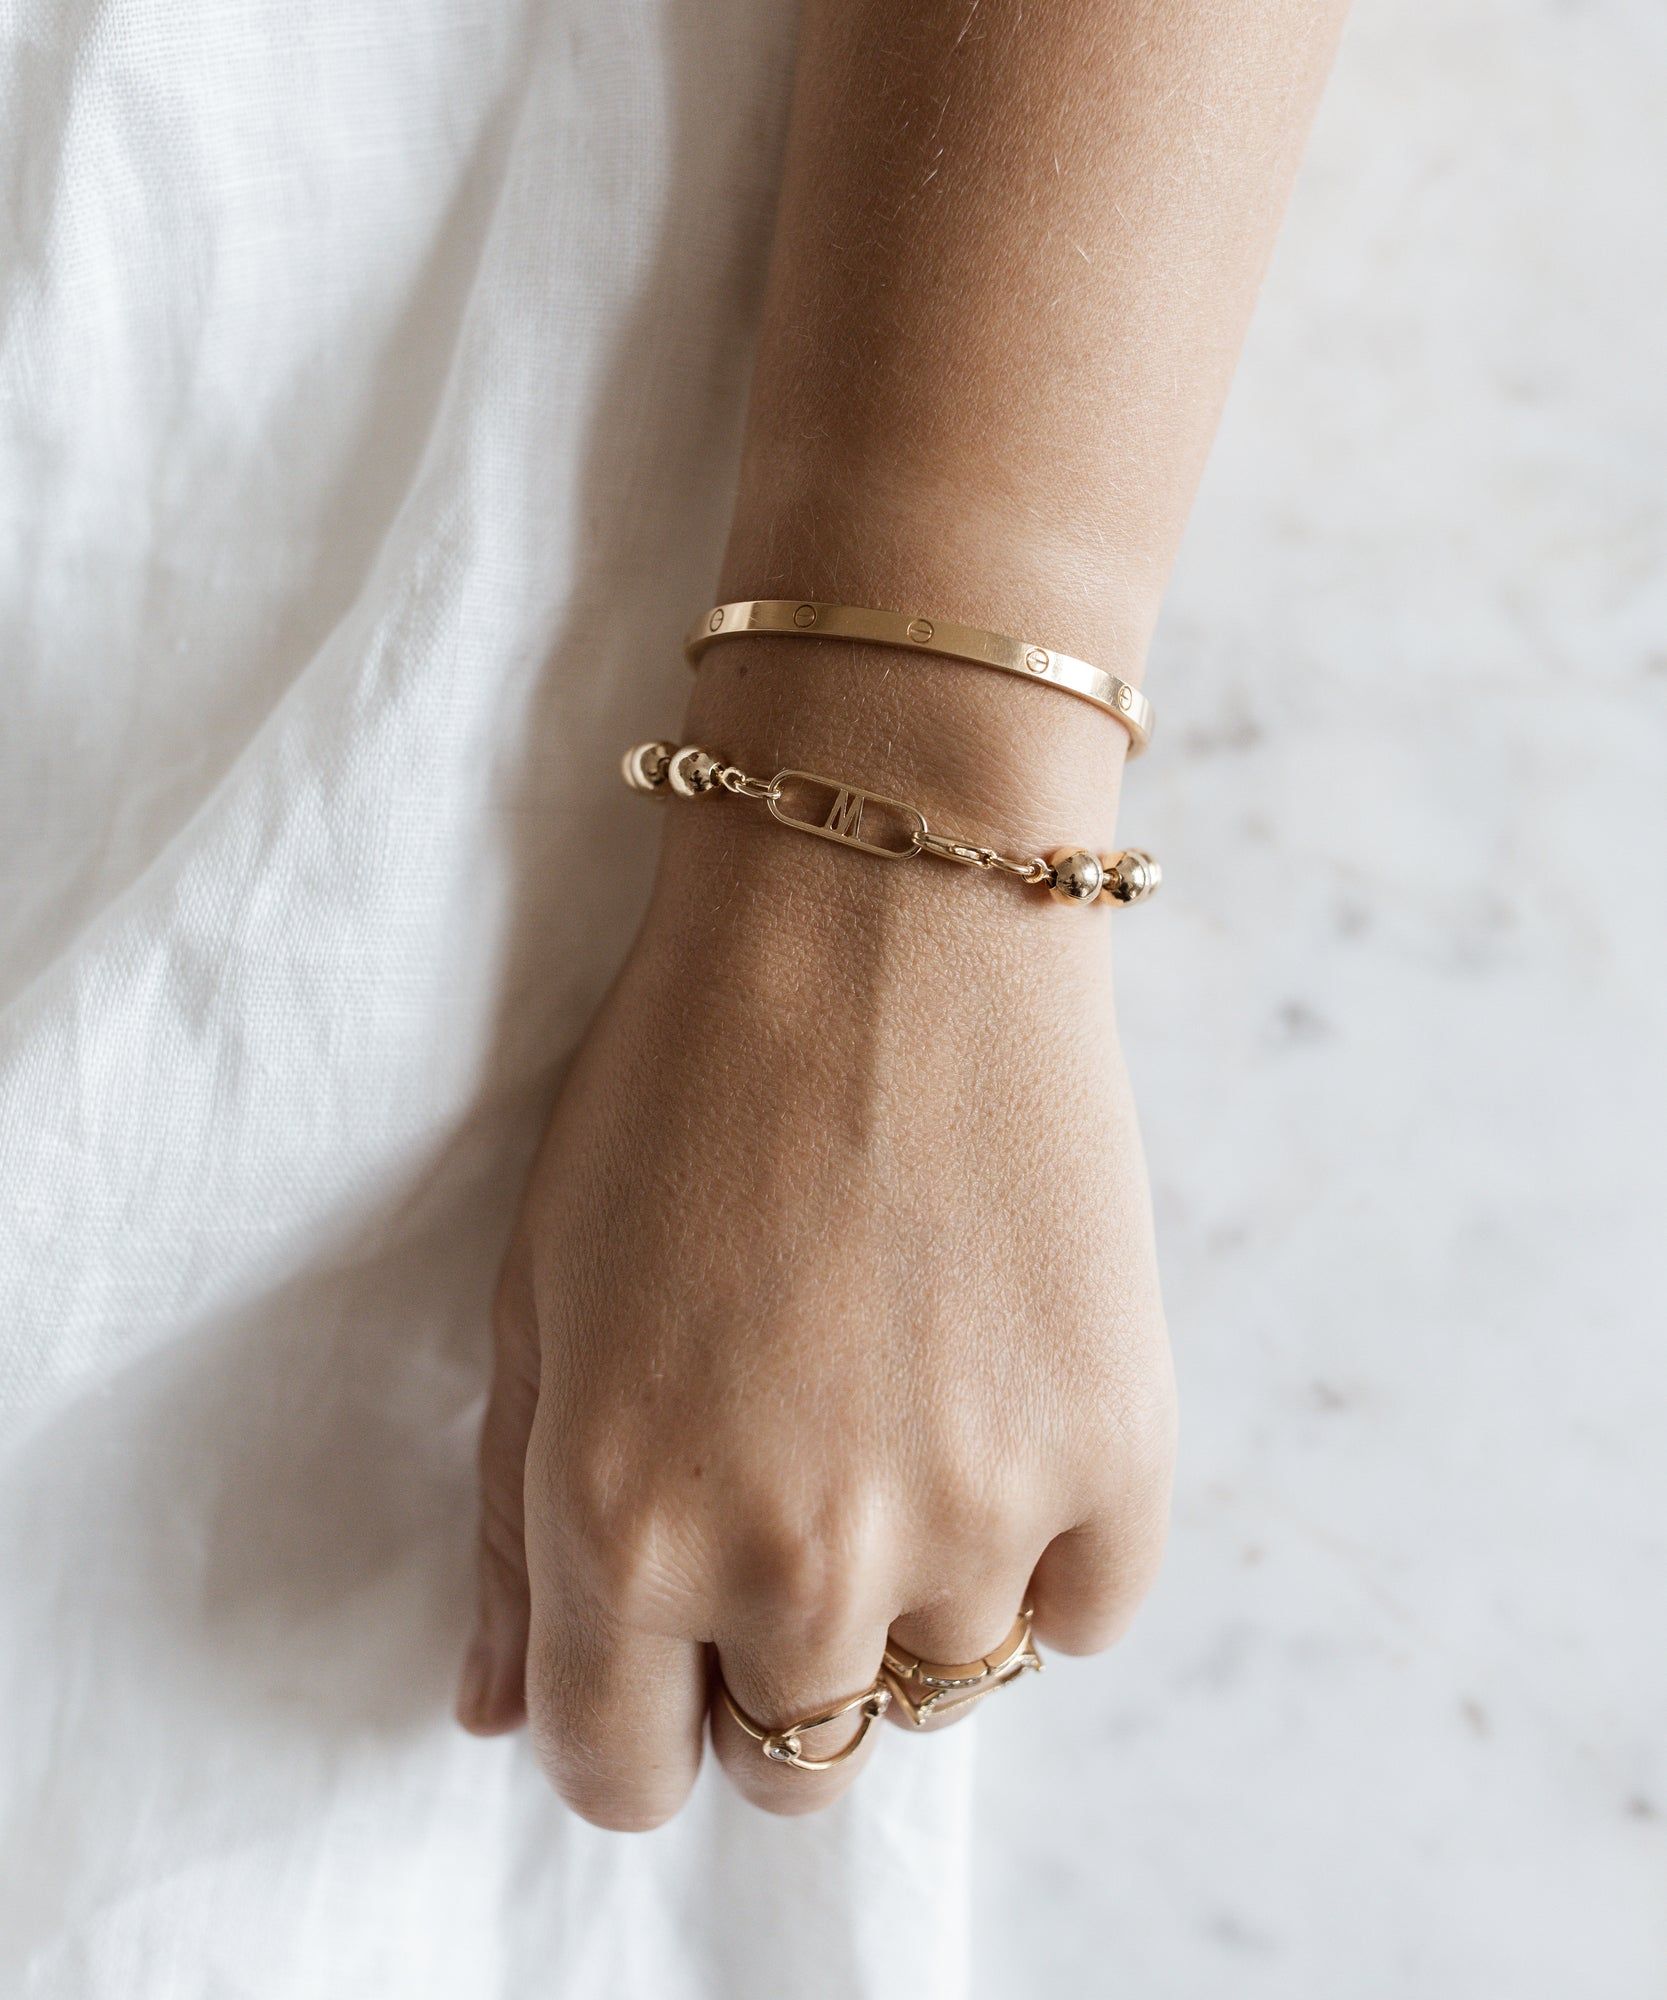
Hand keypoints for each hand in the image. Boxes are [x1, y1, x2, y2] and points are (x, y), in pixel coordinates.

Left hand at [455, 656, 1175, 1826]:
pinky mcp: (1120, 1456)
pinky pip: (1083, 1614)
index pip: (620, 1772)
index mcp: (621, 1525)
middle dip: (770, 1671)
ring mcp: (975, 1518)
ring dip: (913, 1600)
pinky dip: (1045, 1552)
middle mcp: (795, 1558)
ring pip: (942, 1688)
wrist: (887, 919)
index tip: (664, 1660)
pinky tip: (1002, 1415)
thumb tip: (499, 1711)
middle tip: (790, 1513)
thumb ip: (509, 1528)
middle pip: (794, 1761)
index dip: (633, 1727)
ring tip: (902, 1426)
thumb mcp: (540, 1297)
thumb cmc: (683, 1086)